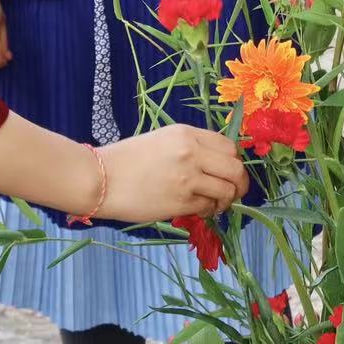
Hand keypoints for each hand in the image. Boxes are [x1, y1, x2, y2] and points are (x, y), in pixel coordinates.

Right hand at [98, 125, 249, 220]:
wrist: (102, 178)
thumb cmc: (127, 159)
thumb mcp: (162, 140)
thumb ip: (190, 146)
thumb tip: (216, 162)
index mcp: (186, 133)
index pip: (228, 146)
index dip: (234, 161)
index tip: (230, 170)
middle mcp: (192, 152)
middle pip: (235, 168)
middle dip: (241, 183)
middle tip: (236, 191)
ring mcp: (188, 178)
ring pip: (227, 191)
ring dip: (227, 200)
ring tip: (217, 204)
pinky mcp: (181, 202)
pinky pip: (209, 207)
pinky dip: (210, 210)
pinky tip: (202, 210)